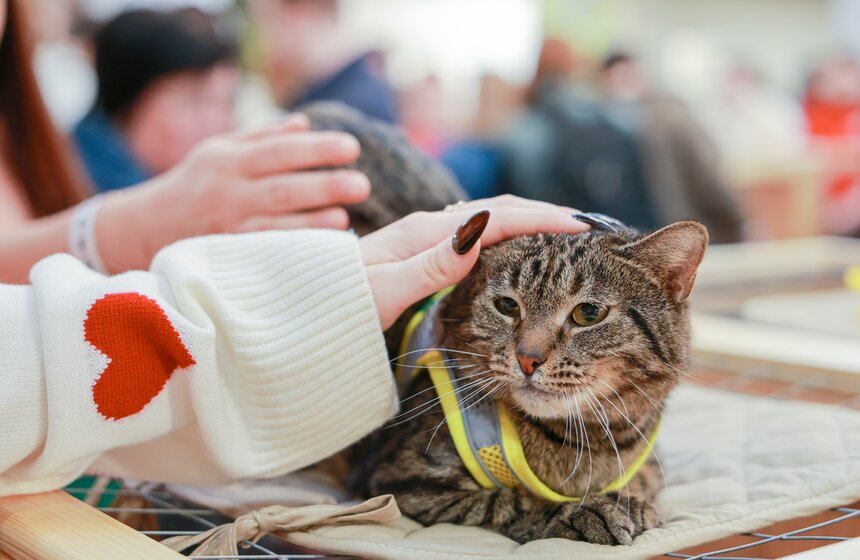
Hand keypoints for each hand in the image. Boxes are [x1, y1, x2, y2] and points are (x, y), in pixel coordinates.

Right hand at [97, 113, 370, 272]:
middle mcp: (227, 194)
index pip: (278, 151)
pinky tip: (322, 249)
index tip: (352, 147)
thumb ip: (262, 138)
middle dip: (324, 185)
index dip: (316, 148)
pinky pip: (265, 253)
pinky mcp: (227, 258)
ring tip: (344, 217)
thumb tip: (305, 124)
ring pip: (274, 225)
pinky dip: (293, 250)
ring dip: (312, 222)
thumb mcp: (218, 151)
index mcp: (229, 161)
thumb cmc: (193, 184)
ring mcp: (226, 229)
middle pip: (282, 188)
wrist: (143, 230)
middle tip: (362, 184)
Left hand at [360, 195, 589, 329]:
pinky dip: (509, 232)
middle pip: (500, 208)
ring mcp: (428, 235)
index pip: (497, 216)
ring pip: (491, 217)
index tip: (581, 228)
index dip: (542, 220)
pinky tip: (519, 244)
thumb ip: (428, 266)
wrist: (307, 302)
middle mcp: (430, 226)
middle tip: (586, 227)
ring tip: (564, 231)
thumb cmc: (341, 304)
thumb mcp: (383, 291)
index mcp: (426, 232)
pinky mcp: (425, 248)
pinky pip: (478, 232)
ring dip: (530, 220)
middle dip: (544, 213)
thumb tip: (476, 235)